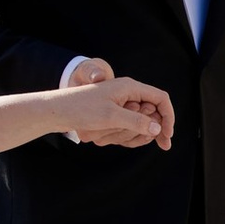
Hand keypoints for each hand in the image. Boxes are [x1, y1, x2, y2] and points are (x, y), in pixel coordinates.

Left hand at [59, 72, 176, 151]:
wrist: (57, 110)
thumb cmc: (81, 108)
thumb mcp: (110, 116)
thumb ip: (136, 121)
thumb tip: (158, 128)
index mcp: (130, 87)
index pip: (161, 99)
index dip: (168, 117)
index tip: (167, 136)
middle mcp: (127, 93)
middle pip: (151, 114)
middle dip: (144, 129)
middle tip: (121, 135)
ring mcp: (120, 104)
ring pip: (137, 124)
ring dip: (126, 134)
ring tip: (103, 132)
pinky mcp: (112, 113)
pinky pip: (125, 127)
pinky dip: (118, 135)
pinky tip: (101, 135)